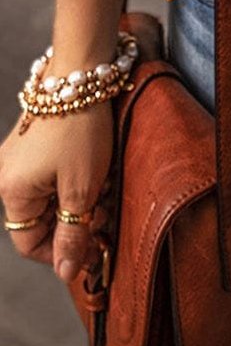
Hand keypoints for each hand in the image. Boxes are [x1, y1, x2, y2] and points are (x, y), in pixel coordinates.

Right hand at [0, 103, 113, 282]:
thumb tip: (65, 273)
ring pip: (51, 196)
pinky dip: (76, 179)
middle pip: (42, 219)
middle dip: (77, 221)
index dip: (62, 251)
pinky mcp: (36, 140)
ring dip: (80, 199)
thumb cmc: (80, 129)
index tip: (92, 248)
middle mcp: (9, 176)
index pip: (30, 243)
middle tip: (105, 213)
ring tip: (106, 188)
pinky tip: (99, 170)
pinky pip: (54, 174)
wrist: (82, 72)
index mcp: (12, 192)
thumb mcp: (82, 188)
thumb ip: (72, 233)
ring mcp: (21, 157)